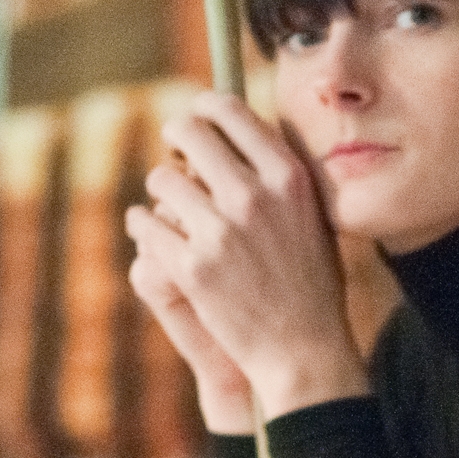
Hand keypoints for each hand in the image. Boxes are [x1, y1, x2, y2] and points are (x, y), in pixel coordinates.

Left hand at [125, 91, 368, 427]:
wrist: (303, 350)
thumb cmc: (311, 283)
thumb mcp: (313, 217)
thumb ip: (279, 175)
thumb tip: (241, 130)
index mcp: (288, 177)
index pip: (229, 109)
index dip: (204, 107)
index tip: (197, 118)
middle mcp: (253, 196)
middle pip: (187, 132)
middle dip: (176, 137)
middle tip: (175, 153)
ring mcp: (219, 231)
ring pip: (161, 179)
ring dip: (163, 191)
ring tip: (173, 208)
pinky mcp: (190, 266)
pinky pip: (145, 223)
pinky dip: (146, 226)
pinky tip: (156, 235)